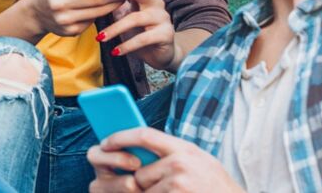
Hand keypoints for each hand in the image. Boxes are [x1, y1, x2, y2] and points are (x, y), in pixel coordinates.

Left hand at [88, 127, 241, 192]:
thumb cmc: (216, 187)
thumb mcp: (199, 162)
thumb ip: (173, 154)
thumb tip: (139, 148)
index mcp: (185, 148)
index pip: (144, 134)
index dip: (121, 137)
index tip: (106, 142)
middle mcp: (180, 162)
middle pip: (140, 170)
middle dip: (143, 183)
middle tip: (163, 189)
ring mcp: (178, 182)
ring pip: (144, 189)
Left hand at [94, 0, 178, 70]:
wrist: (160, 53)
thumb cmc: (138, 31)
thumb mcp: (125, 15)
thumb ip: (114, 3)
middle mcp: (155, 2)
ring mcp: (163, 18)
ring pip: (136, 18)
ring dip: (115, 28)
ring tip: (100, 37)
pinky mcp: (166, 34)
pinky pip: (143, 39)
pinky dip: (127, 45)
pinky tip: (115, 51)